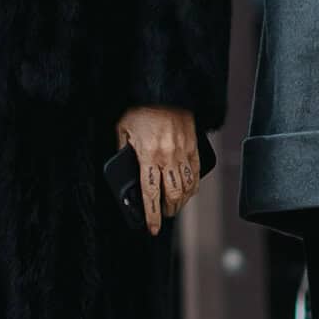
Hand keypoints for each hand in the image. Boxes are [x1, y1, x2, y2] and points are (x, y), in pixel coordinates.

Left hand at [117, 105, 200, 236]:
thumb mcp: (122, 130)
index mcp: (148, 156)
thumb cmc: (140, 108)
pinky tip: (188, 191)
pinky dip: (193, 187)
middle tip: (162, 216)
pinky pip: (196, 173)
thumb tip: (125, 172)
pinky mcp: (194, 146)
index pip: (151, 194)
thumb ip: (123, 152)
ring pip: (187, 188)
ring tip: (174, 206)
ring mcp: (183, 152)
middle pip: (172, 195)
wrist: (163, 90)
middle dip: (167, 211)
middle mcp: (167, 157)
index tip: (152, 229)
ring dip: (181, 202)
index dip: (152, 215)